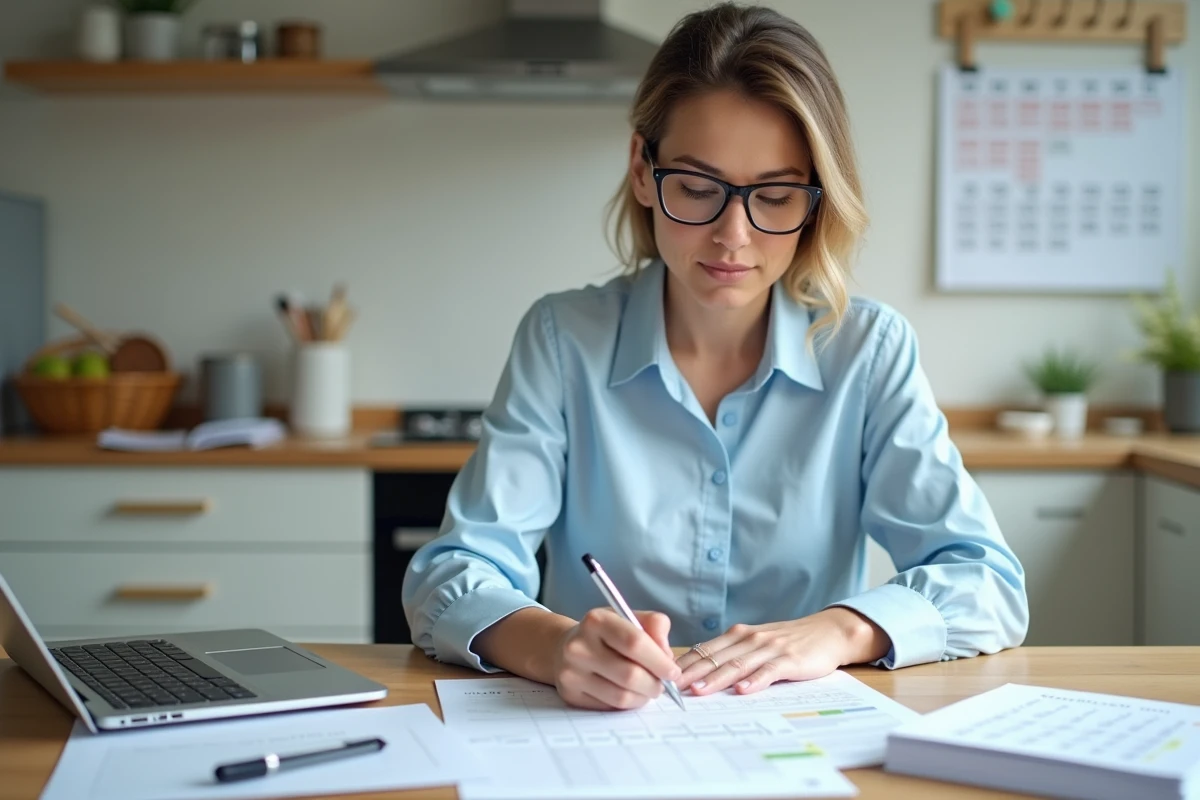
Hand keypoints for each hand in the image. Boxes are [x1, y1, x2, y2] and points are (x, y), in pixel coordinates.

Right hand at [552, 608, 681, 710]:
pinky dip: (628, 704)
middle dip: (654, 684)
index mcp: (596, 621)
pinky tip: (630, 693)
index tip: (673, 672)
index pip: (634, 642)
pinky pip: (610, 707)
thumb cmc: (605, 634)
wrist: (564, 647)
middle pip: (630, 674)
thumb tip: (667, 657)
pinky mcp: (571, 695)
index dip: (659, 660)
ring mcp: (571, 673)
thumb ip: (654, 625)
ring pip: (622, 696)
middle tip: (663, 685)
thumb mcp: (628, 618)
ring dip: (643, 697)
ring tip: (647, 689)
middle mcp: (579, 646)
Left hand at [675, 608, 890, 695]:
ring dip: (716, 678)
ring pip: (737, 664)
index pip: (704, 650)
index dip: (684, 665)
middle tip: (670, 688)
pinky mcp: (789, 659)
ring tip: (698, 691)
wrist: (827, 632)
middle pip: (715, 657)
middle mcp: (750, 638)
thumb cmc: (788, 642)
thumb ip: (732, 655)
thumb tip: (699, 672)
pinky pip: (769, 671)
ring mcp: (769, 648)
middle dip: (692, 673)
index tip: (663, 678)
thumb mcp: (756, 643)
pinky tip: (742, 690)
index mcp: (738, 635)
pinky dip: (755, 680)